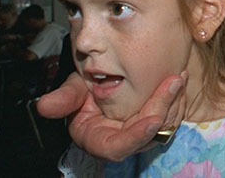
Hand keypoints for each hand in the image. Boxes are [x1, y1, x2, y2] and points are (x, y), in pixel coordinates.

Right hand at [37, 71, 187, 160]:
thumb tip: (44, 106)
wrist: (103, 78)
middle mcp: (123, 140)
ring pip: (166, 125)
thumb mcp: (74, 89)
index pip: (119, 148)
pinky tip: (180, 78)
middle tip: (174, 80)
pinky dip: (178, 98)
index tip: (154, 120)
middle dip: (164, 107)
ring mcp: (142, 132)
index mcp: (100, 139)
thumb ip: (64, 98)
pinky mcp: (156, 121)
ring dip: (175, 101)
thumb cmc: (87, 87)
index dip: (136, 136)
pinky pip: (173, 115)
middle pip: (149, 133)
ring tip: (180, 75)